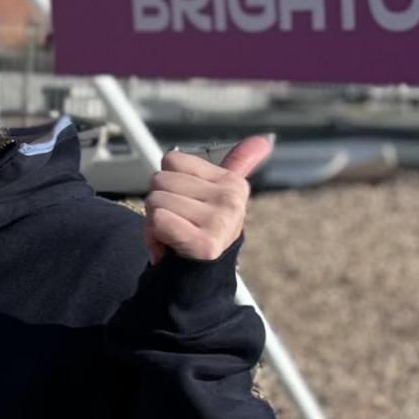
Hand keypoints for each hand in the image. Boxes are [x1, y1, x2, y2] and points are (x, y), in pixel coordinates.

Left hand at [143, 137, 267, 264]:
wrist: (197, 279)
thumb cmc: (199, 231)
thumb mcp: (215, 195)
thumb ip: (237, 165)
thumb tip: (264, 140)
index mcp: (232, 183)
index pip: (171, 160)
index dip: (169, 183)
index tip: (184, 205)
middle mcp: (231, 199)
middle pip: (160, 179)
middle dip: (159, 204)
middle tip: (176, 224)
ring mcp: (221, 221)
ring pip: (155, 201)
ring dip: (154, 222)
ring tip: (174, 236)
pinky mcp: (206, 244)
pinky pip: (159, 220)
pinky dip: (154, 235)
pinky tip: (171, 246)